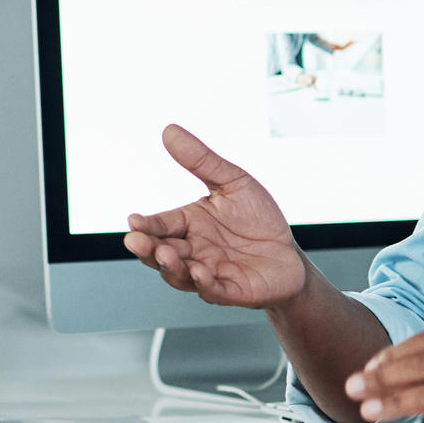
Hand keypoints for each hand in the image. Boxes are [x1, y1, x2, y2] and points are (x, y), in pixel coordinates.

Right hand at [122, 124, 311, 309]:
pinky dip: (204, 284)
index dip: (147, 225)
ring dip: (171, 266)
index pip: (161, 225)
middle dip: (147, 249)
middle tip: (136, 241)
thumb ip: (201, 161)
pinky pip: (213, 291)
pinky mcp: (230, 291)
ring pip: (180, 275)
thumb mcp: (232, 183)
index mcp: (188, 226)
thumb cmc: (258, 220)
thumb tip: (170, 131)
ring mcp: (209, 274)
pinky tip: (199, 273)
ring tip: (166, 254)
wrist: (289, 254)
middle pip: (161, 253)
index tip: (134, 221)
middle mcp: (193, 252)